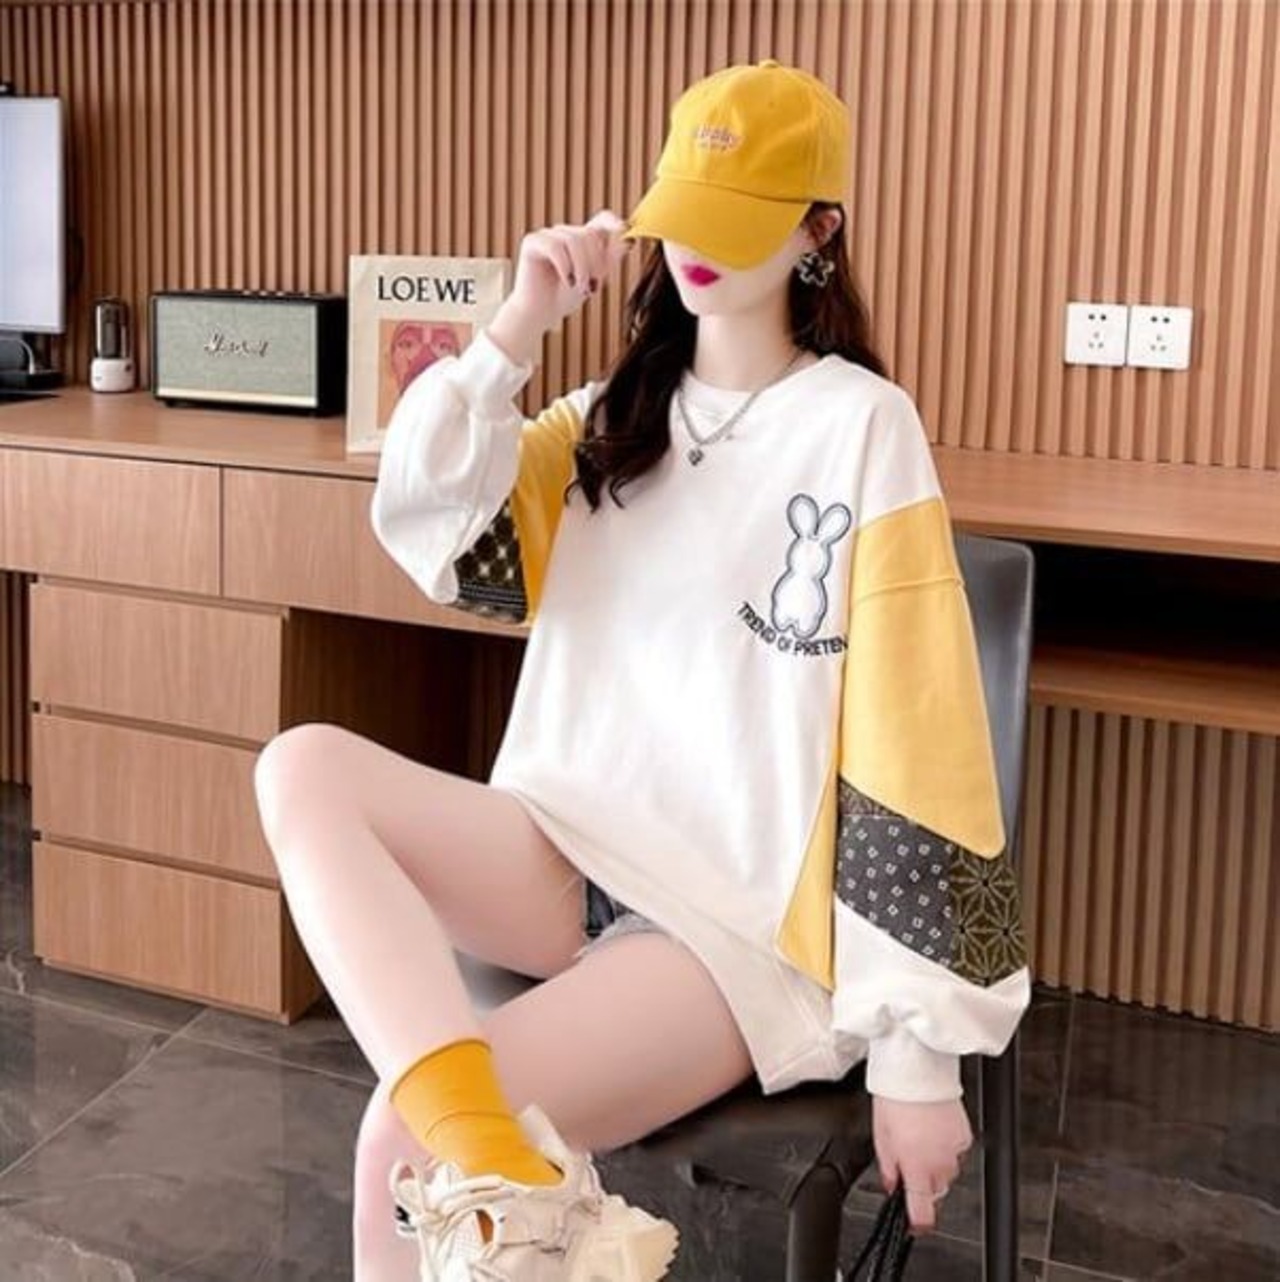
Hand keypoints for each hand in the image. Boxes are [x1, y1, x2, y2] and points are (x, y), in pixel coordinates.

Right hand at [505, 208, 633, 335]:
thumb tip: (630, 239)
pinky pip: (555, 246)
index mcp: (581, 240)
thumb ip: (611, 258)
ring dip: (581, 268)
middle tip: (592, 285)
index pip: (601, 220)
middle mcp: (565, 233)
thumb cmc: (564, 297)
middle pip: (590, 234)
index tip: (625, 230)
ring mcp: (548, 235)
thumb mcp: (596, 277)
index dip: (614, 222)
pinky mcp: (532, 242)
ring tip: (579, 287)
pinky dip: (564, 266)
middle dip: (596, 262)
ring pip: (574, 240)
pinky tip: (565, 281)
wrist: (540, 314)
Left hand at [872, 1094, 972, 1235]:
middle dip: (922, 1182)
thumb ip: (888, 1168)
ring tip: (920, 1137)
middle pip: (934, 1190)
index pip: (923, 1213)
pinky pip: (956, 1152)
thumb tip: (892, 1185)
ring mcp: (955, 1151)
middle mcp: (940, 1164)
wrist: (917, 1071)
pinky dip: (945, 1146)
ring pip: (946, 1171)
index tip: (913, 1224)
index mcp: (917, 1168)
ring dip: (935, 1163)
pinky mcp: (965, 1136)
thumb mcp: (880, 1137)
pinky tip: (932, 1128)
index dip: (917, 1223)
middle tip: (908, 1157)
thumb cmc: (895, 1100)